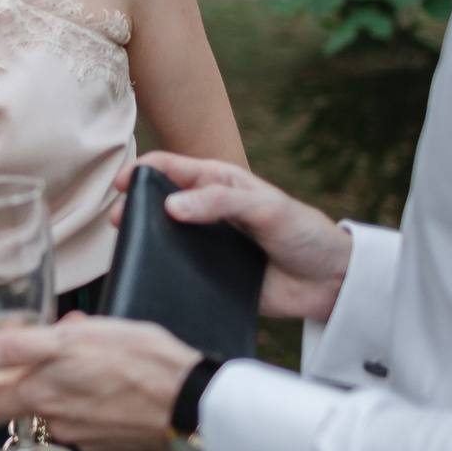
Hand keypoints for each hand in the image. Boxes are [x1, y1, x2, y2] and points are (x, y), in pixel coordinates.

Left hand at [0, 312, 202, 450]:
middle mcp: (61, 428)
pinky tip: (126, 391)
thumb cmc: (139, 364)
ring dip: (78, 390)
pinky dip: (105, 409)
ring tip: (108, 366)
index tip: (10, 363)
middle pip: (33, 404)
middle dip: (46, 375)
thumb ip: (15, 347)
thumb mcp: (71, 340)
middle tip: (74, 350)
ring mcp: (92, 444)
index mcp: (43, 398)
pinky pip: (100, 429)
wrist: (194, 403)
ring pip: (69, 414)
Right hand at [118, 151, 351, 319]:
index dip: (141, 172)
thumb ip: (221, 202)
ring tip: (128, 251)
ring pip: (163, 239)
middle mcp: (205, 212)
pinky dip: (162, 273)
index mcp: (216, 183)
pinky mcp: (208, 276)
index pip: (169, 168)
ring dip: (145, 242)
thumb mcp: (266, 208)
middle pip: (157, 203)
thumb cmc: (303, 232)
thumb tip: (171, 206)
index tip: (122, 185)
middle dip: (133, 209)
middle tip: (121, 223)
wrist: (330, 282)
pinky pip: (178, 274)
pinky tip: (151, 278)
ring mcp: (204, 244)